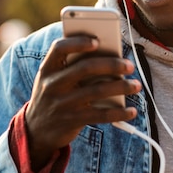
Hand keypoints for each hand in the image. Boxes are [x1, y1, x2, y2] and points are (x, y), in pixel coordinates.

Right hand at [24, 35, 140, 170]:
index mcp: (47, 68)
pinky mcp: (72, 121)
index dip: (78, 43)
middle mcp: (52, 84)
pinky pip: (100, 115)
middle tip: (129, 65)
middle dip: (111, 64)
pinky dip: (119, 113)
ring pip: (97, 91)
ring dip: (121, 87)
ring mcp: (62, 104)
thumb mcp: (52, 79)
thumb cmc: (53, 96)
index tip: (98, 41)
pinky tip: (131, 111)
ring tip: (136, 85)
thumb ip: (72, 66)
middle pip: (85, 68)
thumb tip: (109, 55)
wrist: (36, 131)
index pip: (59, 48)